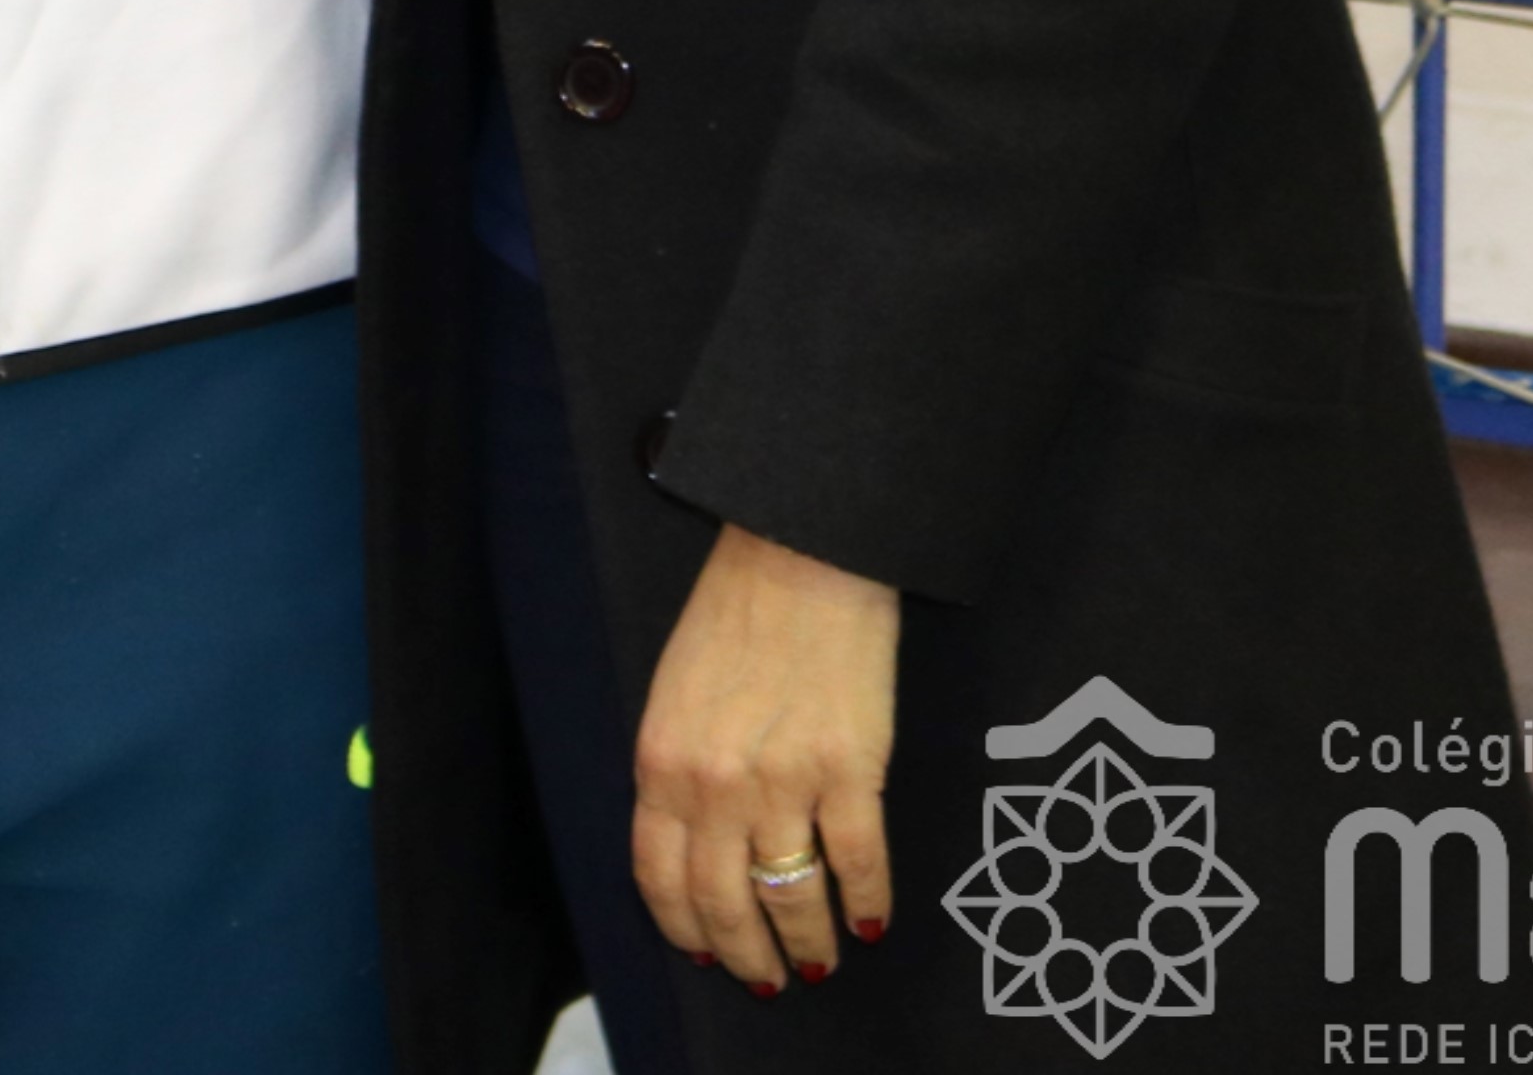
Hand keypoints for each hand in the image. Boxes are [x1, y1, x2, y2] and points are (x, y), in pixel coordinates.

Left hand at [631, 520, 901, 996]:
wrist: (800, 550)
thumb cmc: (735, 614)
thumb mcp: (675, 694)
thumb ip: (678, 771)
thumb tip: (699, 846)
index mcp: (661, 761)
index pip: (661, 878)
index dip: (686, 930)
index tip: (707, 957)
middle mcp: (714, 784)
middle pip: (724, 904)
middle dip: (748, 957)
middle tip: (770, 980)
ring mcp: (782, 780)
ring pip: (790, 897)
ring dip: (808, 944)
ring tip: (821, 963)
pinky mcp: (849, 768)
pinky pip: (858, 862)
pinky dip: (867, 903)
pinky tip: (871, 922)